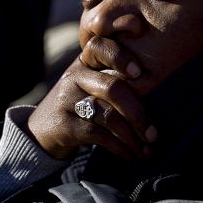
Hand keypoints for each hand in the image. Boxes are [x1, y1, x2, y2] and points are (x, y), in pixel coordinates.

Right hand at [27, 38, 156, 160]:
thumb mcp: (89, 83)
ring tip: (145, 150)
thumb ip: (114, 78)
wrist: (41, 129)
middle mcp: (74, 77)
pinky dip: (118, 147)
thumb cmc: (79, 103)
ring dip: (132, 136)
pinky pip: (98, 135)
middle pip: (112, 88)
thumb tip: (162, 88)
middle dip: (139, 114)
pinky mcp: (65, 125)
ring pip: (107, 115)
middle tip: (154, 134)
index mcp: (84, 63)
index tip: (139, 73)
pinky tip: (129, 155)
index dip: (120, 56)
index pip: (98, 46)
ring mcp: (67, 100)